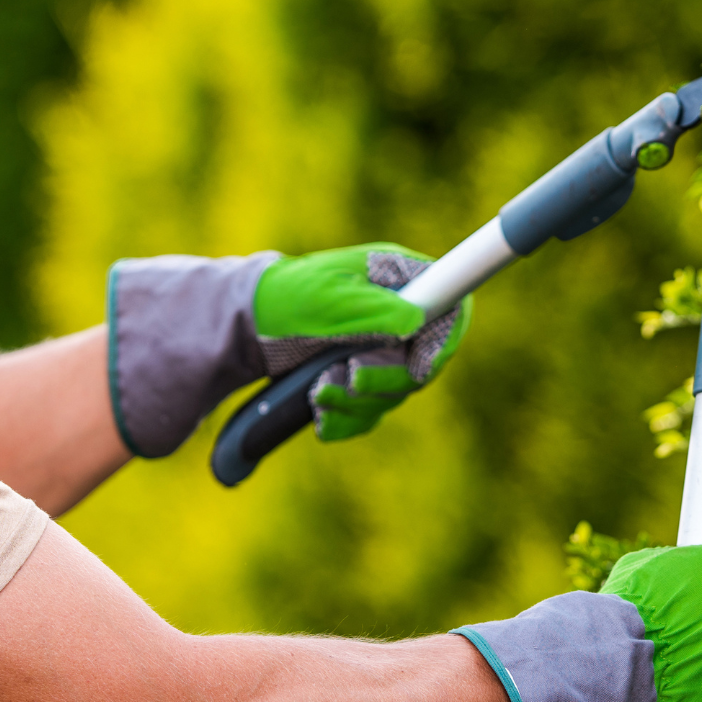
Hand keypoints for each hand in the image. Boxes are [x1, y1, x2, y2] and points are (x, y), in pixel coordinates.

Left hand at [253, 244, 469, 441]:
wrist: (250, 325)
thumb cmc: (288, 297)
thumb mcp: (328, 297)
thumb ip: (374, 308)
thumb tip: (417, 322)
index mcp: (400, 282)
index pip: (451, 310)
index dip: (445, 342)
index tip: (420, 366)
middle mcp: (399, 318)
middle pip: (423, 364)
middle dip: (384, 379)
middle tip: (350, 377)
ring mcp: (383, 352)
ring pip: (394, 395)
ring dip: (355, 401)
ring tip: (317, 389)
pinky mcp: (362, 382)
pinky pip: (369, 414)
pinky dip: (344, 419)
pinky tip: (318, 411)